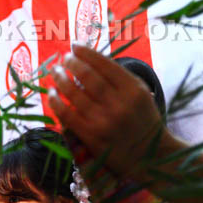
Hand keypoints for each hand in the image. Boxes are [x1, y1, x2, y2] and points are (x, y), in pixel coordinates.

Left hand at [47, 43, 176, 180]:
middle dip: (72, 63)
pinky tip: (51, 93)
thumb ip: (120, 78)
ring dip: (61, 79)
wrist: (150, 156)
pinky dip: (56, 102)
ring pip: (75, 94)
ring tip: (55, 72)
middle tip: (64, 58)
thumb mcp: (141, 94)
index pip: (105, 65)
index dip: (87, 53)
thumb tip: (89, 59)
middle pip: (88, 77)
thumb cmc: (142, 120)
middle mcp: (119, 104)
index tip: (75, 46)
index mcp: (133, 90)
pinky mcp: (91, 137)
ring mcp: (104, 121)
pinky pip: (67, 115)